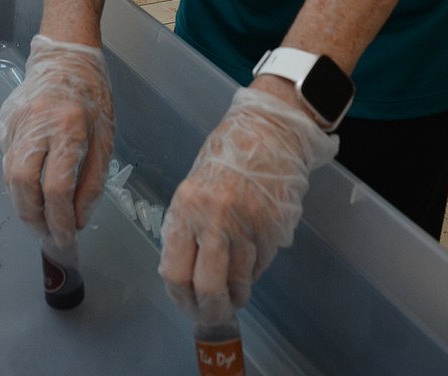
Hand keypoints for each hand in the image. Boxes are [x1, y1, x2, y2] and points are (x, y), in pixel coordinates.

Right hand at [0, 33, 114, 245]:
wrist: (65, 56)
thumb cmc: (92, 97)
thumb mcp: (105, 139)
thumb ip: (92, 183)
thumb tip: (76, 221)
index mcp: (69, 127)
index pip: (57, 187)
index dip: (60, 220)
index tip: (66, 238)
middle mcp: (38, 124)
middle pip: (23, 184)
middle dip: (33, 218)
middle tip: (45, 235)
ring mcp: (16, 122)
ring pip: (9, 175)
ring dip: (22, 204)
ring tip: (39, 220)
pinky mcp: (4, 121)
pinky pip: (7, 160)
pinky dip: (17, 182)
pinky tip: (31, 190)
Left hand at [159, 86, 336, 322]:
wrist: (270, 132)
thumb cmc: (228, 155)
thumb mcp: (194, 186)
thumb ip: (187, 226)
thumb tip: (183, 271)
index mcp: (187, 206)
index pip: (175, 271)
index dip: (180, 299)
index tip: (187, 306)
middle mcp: (214, 218)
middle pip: (208, 287)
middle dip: (211, 310)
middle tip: (214, 315)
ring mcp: (246, 226)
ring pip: (239, 282)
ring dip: (236, 295)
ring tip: (235, 295)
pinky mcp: (273, 230)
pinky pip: (260, 266)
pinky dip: (254, 272)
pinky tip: (250, 263)